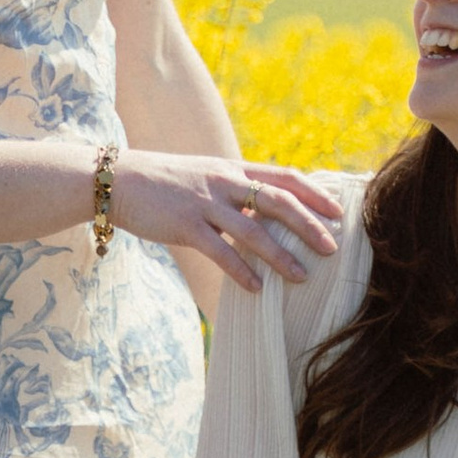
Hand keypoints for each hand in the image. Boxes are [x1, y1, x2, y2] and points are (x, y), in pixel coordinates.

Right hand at [112, 152, 341, 292]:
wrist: (118, 180)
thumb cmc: (165, 182)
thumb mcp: (205, 175)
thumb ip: (235, 188)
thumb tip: (266, 209)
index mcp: (233, 168)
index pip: (285, 177)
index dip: (315, 194)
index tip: (339, 212)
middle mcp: (224, 181)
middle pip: (279, 202)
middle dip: (309, 225)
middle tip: (332, 248)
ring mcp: (205, 203)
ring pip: (254, 231)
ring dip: (282, 256)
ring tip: (302, 277)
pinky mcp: (185, 225)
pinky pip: (220, 251)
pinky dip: (242, 271)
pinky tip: (257, 289)